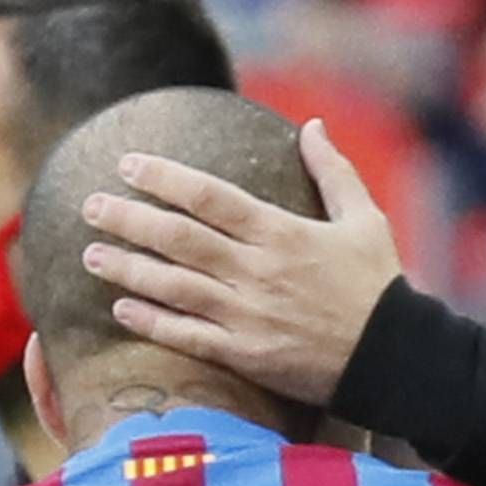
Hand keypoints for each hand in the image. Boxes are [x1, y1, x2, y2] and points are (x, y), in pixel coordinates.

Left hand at [80, 120, 407, 408]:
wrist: (395, 359)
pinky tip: (121, 309)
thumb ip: (334, 171)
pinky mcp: (246, 355)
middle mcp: (256, 271)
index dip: (164, 177)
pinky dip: (152, 322)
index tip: (128, 163)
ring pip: (173, 286)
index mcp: (280, 232)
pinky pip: (188, 336)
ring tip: (91, 253)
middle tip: (90, 205)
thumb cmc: (379, 287)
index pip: (208, 196)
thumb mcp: (364, 220)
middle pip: (178, 237)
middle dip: (129, 218)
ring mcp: (247, 315)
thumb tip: (312, 126)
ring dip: (128, 268)